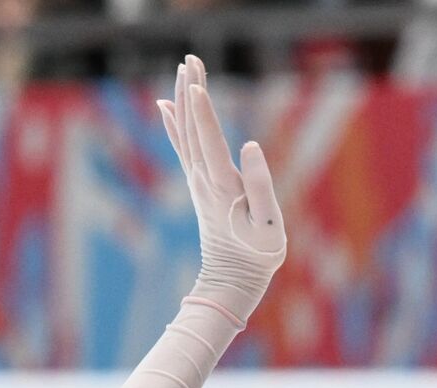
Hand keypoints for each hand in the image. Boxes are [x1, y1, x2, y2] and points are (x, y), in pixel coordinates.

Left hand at [157, 54, 285, 326]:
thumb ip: (261, 185)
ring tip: (185, 70)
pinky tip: (166, 105)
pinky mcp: (200, 185)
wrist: (233, 279)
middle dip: (192, 92)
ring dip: (183, 99)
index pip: (209, 140)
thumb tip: (249, 146)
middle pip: (192, 128)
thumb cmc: (259, 254)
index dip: (202, 111)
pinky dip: (173, 123)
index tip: (197, 82)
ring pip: (185, 133)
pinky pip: (182, 147)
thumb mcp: (270, 224)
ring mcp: (198, 182)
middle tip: (192, 58)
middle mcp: (204, 179)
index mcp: (224, 186)